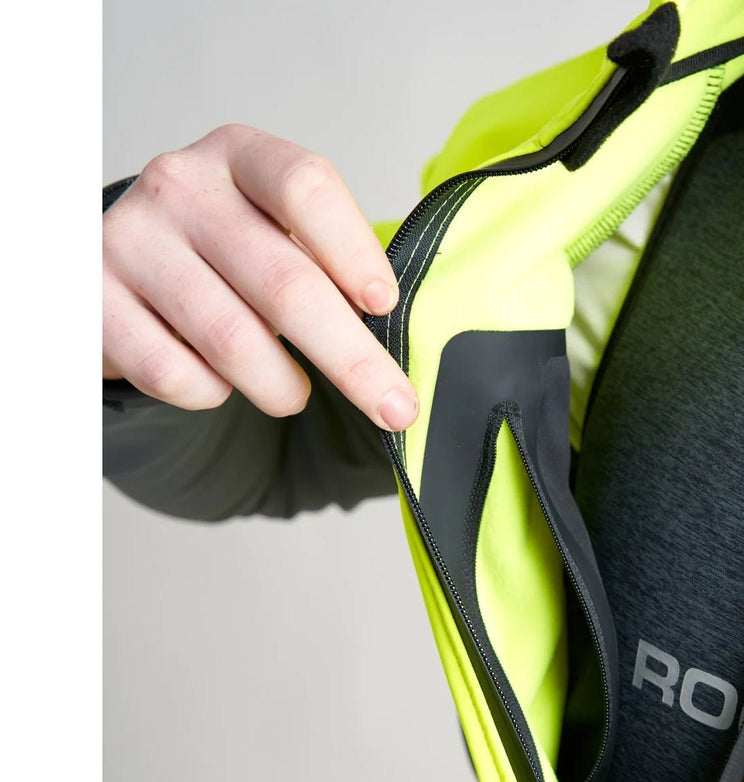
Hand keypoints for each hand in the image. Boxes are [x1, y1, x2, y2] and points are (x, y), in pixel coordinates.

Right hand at [102, 124, 417, 429]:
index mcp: (241, 156)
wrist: (122, 268)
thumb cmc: (228, 256)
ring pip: (233, 341)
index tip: (386, 304)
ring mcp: (131, 241)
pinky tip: (219, 380)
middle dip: (353, 360)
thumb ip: (329, 265)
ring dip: (281, 387)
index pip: (306, 186)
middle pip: (285, 283)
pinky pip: (177, 375)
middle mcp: (181, 186)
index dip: (354, 250)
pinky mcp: (94, 301)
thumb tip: (395, 334)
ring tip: (292, 394)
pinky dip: (213, 395)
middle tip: (395, 409)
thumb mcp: (277, 233)